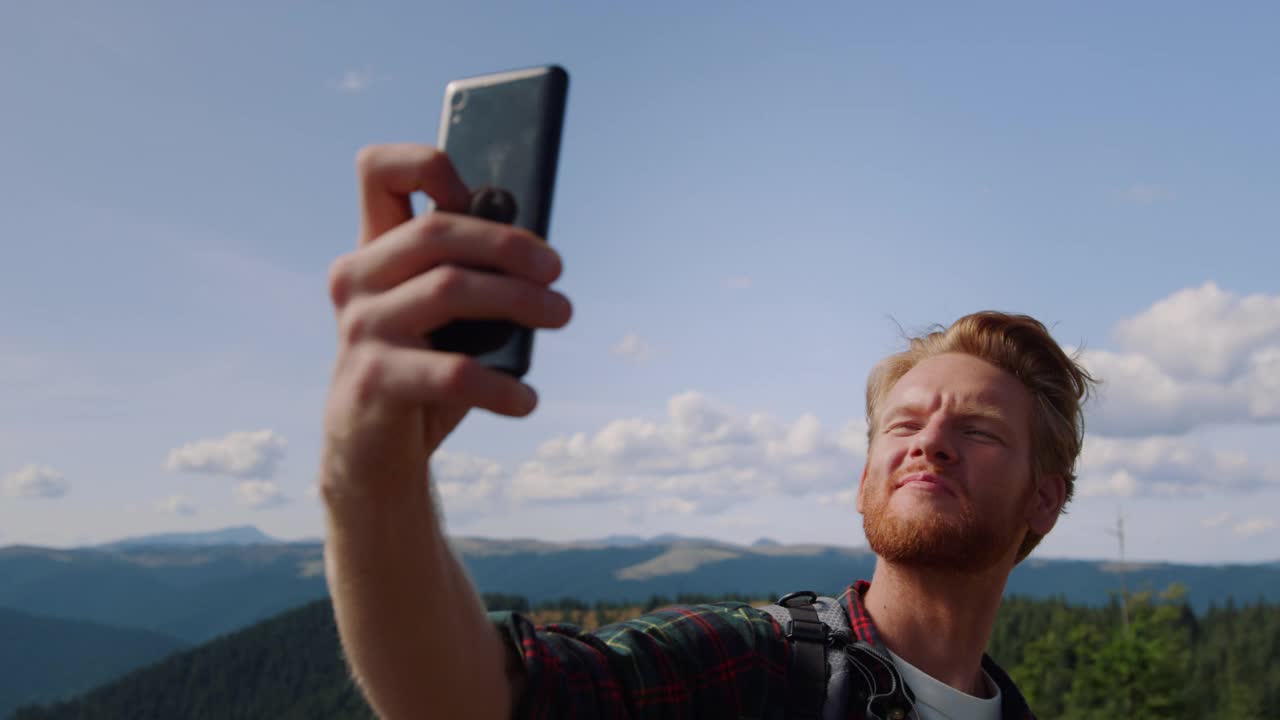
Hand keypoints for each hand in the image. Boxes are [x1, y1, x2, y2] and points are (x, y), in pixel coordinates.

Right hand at [321, 144, 571, 499]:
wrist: (374, 453)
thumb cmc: (423, 370)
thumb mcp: (443, 315)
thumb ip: (471, 273)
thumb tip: (537, 254)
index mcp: (374, 250)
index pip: (377, 170)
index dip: (429, 166)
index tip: (479, 199)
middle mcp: (357, 279)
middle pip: (434, 231)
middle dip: (508, 244)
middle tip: (557, 271)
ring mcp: (360, 328)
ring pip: (448, 289)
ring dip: (520, 300)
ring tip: (561, 315)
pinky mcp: (373, 380)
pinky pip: (451, 373)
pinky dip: (501, 387)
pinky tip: (527, 400)